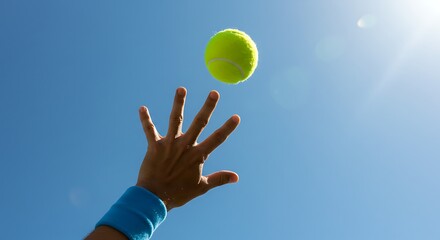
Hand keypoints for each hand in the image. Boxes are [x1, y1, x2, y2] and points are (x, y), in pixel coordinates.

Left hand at [136, 87, 239, 210]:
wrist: (154, 198)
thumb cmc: (179, 193)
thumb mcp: (202, 187)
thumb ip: (219, 179)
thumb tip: (237, 177)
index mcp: (198, 155)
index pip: (217, 139)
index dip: (227, 128)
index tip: (236, 117)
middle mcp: (185, 146)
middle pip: (199, 123)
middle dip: (208, 107)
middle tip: (214, 93)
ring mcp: (169, 144)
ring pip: (176, 119)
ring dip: (179, 103)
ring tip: (181, 89)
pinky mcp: (154, 146)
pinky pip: (149, 130)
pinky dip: (145, 119)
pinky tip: (142, 108)